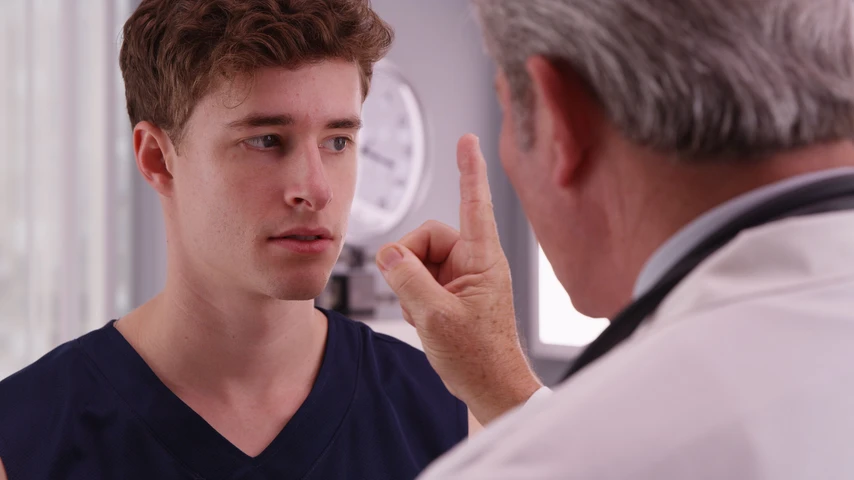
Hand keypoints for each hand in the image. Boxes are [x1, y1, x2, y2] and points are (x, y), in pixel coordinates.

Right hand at [376, 134, 541, 424]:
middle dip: (409, 264)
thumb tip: (389, 254)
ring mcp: (462, 277)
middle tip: (412, 296)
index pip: (474, 203)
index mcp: (483, 259)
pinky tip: (426, 320)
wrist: (490, 387)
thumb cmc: (478, 357)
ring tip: (425, 316)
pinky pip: (420, 279)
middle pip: (426, 237)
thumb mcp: (435, 317)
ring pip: (418, 260)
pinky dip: (414, 299)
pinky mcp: (452, 291)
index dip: (469, 169)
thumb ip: (407, 279)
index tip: (467, 139)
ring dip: (410, 288)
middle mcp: (474, 261)